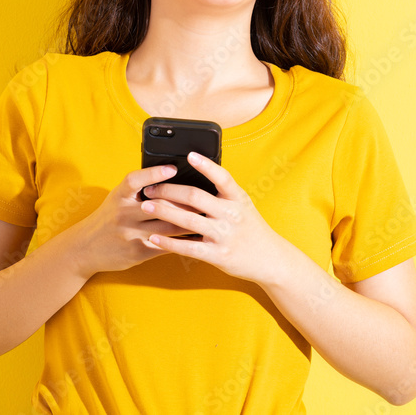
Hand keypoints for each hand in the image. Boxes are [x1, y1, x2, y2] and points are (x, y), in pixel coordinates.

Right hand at [67, 164, 196, 278]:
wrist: (84, 248)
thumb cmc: (108, 217)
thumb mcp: (117, 199)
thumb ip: (138, 189)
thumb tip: (170, 174)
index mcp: (118, 196)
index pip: (135, 181)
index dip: (153, 173)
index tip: (172, 168)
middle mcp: (123, 214)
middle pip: (159, 205)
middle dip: (184, 201)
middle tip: (206, 196)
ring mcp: (130, 235)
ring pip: (167, 226)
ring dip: (189, 221)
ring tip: (208, 215)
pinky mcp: (138, 252)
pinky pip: (165, 245)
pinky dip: (183, 240)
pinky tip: (197, 236)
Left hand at [139, 151, 289, 283]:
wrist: (269, 259)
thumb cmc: (251, 228)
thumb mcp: (243, 205)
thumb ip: (224, 193)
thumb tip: (197, 176)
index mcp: (238, 199)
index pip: (222, 177)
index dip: (206, 166)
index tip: (189, 155)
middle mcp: (231, 214)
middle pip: (195, 197)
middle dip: (169, 191)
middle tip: (150, 188)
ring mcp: (224, 235)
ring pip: (187, 220)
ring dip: (164, 212)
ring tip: (146, 207)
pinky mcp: (217, 255)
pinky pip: (188, 247)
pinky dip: (168, 242)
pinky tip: (153, 238)